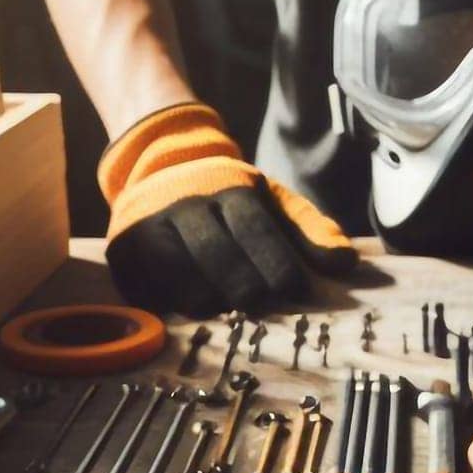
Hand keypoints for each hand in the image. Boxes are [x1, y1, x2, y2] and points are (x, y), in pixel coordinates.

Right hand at [100, 102, 355, 314]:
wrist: (162, 163)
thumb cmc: (230, 199)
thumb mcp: (274, 202)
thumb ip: (311, 232)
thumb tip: (347, 266)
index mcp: (230, 190)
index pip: (256, 230)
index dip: (277, 265)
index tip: (294, 292)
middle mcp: (187, 205)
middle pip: (219, 258)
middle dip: (245, 290)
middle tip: (259, 308)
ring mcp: (151, 227)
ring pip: (182, 280)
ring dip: (209, 302)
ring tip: (224, 309)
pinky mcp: (125, 250)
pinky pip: (147, 290)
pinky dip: (169, 305)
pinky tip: (187, 306)